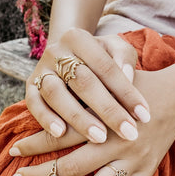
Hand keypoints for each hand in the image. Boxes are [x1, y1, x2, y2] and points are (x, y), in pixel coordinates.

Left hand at [11, 68, 174, 175]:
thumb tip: (49, 106)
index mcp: (105, 118)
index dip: (33, 144)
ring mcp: (134, 161)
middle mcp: (118, 143)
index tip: (14, 151)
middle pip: (72, 166)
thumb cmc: (136, 86)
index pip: (60, 135)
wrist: (174, 95)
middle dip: (40, 175)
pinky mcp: (146, 172)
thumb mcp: (108, 81)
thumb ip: (83, 93)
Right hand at [26, 29, 149, 142]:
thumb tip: (128, 77)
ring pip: (56, 94)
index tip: (144, 116)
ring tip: (100, 137)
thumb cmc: (97, 56)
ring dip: (78, 117)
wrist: (66, 53)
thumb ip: (124, 58)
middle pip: (83, 81)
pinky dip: (46, 119)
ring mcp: (41, 70)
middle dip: (108, 109)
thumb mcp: (115, 48)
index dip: (127, 92)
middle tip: (129, 133)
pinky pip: (34, 104)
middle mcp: (57, 51)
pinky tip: (61, 134)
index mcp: (79, 38)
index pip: (106, 67)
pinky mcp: (29, 87)